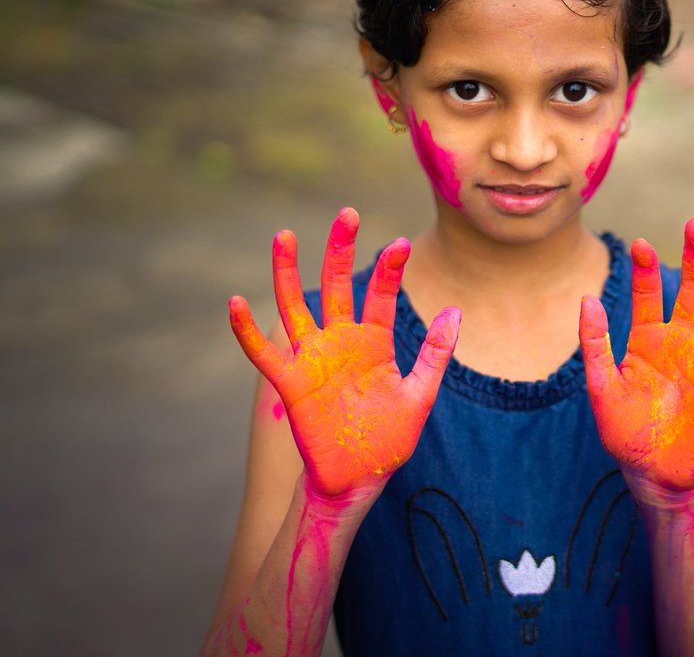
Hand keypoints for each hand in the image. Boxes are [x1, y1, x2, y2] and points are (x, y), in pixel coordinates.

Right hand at [229, 207, 459, 498]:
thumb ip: (435, 354)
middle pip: (337, 286)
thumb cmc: (389, 439)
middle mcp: (341, 342)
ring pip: (296, 306)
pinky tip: (238, 303)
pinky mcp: (291, 383)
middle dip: (340, 250)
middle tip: (347, 214)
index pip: (379, 295)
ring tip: (285, 235)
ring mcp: (314, 359)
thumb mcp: (420, 395)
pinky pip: (264, 353)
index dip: (388, 270)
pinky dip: (247, 330)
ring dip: (288, 272)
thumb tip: (455, 310)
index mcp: (374, 342)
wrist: (359, 478)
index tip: (399, 244)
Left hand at [579, 219, 693, 492]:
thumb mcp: (602, 387)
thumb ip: (597, 344)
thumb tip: (587, 299)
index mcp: (647, 340)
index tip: (641, 243)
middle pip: (691, 291)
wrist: (652, 472)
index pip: (648, 295)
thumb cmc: (624, 431)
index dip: (647, 270)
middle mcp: (679, 342)